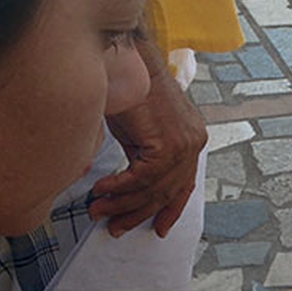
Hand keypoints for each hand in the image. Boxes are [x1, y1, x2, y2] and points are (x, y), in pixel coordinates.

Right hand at [91, 40, 207, 237]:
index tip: (159, 229)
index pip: (184, 185)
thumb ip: (141, 158)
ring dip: (120, 203)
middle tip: (114, 226)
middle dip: (136, 213)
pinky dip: (118, 187)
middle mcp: (194, 143)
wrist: (126, 61)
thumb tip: (124, 188)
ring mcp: (185, 144)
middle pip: (166, 192)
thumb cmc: (127, 89)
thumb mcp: (139, 131)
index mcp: (191, 139)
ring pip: (152, 189)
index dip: (170, 210)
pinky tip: (100, 190)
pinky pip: (141, 178)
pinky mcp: (168, 144)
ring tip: (97, 210)